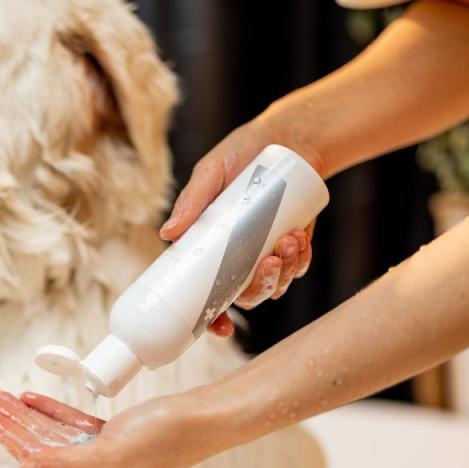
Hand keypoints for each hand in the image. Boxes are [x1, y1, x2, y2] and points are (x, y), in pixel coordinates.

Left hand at [0, 390, 237, 467]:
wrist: (203, 418)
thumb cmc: (166, 438)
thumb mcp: (110, 454)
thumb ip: (65, 463)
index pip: (37, 460)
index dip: (9, 436)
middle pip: (39, 445)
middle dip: (10, 422)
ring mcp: (102, 453)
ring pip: (52, 432)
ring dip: (24, 413)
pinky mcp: (111, 434)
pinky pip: (70, 422)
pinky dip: (49, 409)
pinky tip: (28, 399)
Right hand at [160, 123, 317, 322]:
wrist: (287, 138)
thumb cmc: (241, 153)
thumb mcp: (211, 172)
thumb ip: (192, 201)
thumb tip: (167, 234)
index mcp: (207, 247)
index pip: (203, 293)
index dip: (210, 318)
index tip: (221, 330)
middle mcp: (234, 257)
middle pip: (244, 296)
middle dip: (260, 288)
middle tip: (270, 261)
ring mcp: (263, 253)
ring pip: (273, 285)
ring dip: (285, 272)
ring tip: (291, 240)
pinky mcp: (290, 245)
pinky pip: (297, 267)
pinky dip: (301, 259)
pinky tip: (300, 238)